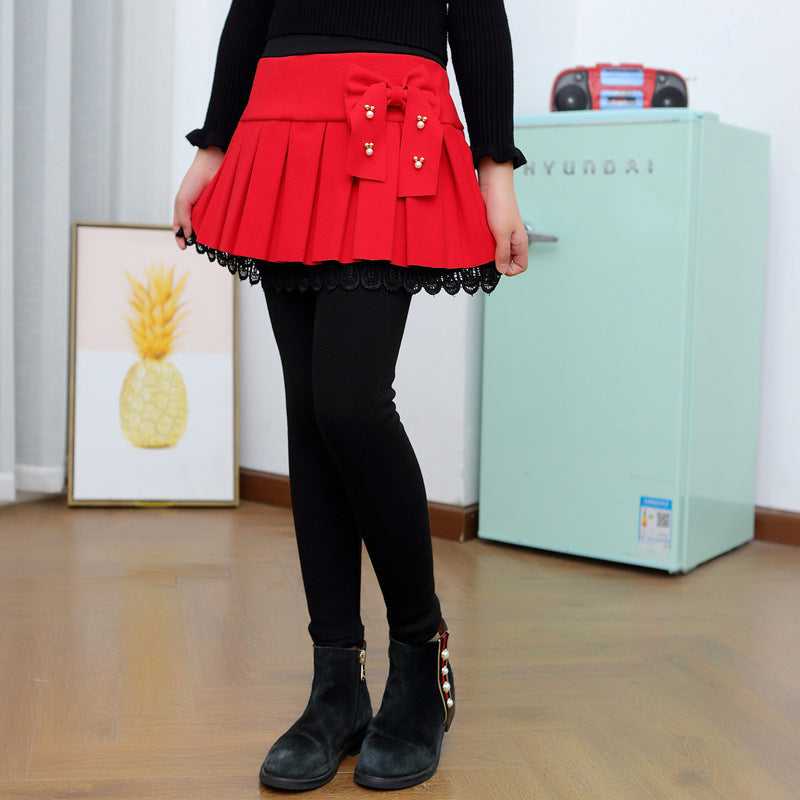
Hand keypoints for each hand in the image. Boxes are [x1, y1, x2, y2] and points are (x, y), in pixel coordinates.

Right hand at [172, 146, 224, 249]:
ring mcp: (207, 211)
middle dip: (196, 239)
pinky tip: (219, 233)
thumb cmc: (193, 181)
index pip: (179, 228)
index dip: (180, 238)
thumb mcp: (182, 201)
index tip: (184, 248)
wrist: (210, 167)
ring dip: (208, 235)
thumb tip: (187, 235)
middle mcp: (195, 212)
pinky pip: (218, 221)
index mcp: (183, 210)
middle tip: (199, 246)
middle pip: (194, 231)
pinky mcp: (219, 209)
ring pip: (207, 228)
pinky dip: (218, 228)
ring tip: (209, 242)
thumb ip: (183, 218)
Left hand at [477, 157, 527, 276]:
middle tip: (487, 255)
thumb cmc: (501, 204)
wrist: (492, 183)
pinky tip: (478, 239)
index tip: (498, 266)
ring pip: (496, 252)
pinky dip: (483, 244)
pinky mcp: (492, 229)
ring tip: (482, 245)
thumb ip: (503, 253)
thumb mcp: (502, 233)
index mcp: (520, 242)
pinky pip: (488, 243)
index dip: (511, 270)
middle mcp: (512, 240)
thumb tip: (502, 270)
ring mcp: (502, 234)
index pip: (521, 266)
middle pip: (508, 261)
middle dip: (497, 262)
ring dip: (488, 253)